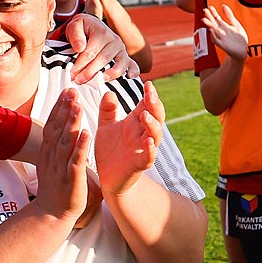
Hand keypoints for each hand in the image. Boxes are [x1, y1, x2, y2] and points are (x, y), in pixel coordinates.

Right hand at [30, 88, 90, 225]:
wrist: (51, 214)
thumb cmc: (55, 187)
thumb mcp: (51, 162)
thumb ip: (56, 145)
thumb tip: (61, 126)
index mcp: (48, 152)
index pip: (52, 125)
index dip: (59, 107)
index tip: (67, 91)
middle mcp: (52, 157)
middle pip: (58, 129)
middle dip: (65, 110)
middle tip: (72, 92)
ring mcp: (61, 168)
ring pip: (66, 142)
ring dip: (72, 124)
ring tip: (78, 107)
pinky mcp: (71, 179)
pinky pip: (76, 161)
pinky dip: (81, 147)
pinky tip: (87, 134)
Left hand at [64, 12, 134, 82]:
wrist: (93, 27)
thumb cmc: (83, 29)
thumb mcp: (75, 25)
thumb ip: (75, 34)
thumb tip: (80, 47)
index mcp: (102, 32)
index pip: (90, 52)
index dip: (80, 64)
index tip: (72, 74)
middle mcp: (115, 41)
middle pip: (103, 59)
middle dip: (90, 72)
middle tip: (79, 81)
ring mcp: (122, 50)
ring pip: (119, 64)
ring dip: (111, 74)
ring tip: (101, 80)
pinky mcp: (126, 58)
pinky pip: (133, 65)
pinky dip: (133, 72)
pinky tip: (129, 78)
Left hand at [95, 80, 162, 196]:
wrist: (107, 178)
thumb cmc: (109, 151)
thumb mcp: (105, 127)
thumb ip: (107, 111)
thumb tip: (110, 93)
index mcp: (135, 123)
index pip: (146, 106)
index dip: (149, 95)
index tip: (147, 83)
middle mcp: (142, 134)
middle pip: (155, 117)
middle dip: (155, 105)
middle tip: (150, 94)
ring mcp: (143, 149)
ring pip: (155, 135)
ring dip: (152, 125)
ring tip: (144, 115)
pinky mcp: (139, 164)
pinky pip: (149, 156)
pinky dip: (151, 150)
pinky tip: (148, 142)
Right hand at [202, 4, 250, 59]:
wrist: (242, 51)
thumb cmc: (239, 38)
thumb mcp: (235, 24)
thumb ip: (229, 15)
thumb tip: (223, 5)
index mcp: (224, 26)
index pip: (217, 18)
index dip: (213, 12)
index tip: (210, 6)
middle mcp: (221, 32)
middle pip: (213, 23)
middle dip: (209, 17)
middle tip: (204, 10)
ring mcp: (221, 38)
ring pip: (213, 31)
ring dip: (209, 26)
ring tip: (204, 20)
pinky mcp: (223, 45)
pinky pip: (216, 40)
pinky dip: (213, 36)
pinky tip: (211, 31)